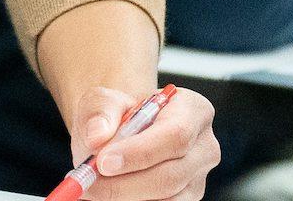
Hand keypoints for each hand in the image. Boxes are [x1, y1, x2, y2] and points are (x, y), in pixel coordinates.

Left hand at [63, 85, 219, 200]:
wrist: (123, 135)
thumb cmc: (119, 115)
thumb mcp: (104, 100)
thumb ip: (100, 111)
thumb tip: (97, 136)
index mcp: (193, 110)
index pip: (175, 134)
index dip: (140, 152)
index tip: (103, 162)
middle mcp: (204, 146)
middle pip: (171, 174)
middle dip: (124, 184)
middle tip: (88, 183)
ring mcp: (198, 177)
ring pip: (167, 199)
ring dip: (124, 197)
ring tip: (92, 188)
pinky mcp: (187, 199)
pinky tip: (107, 196)